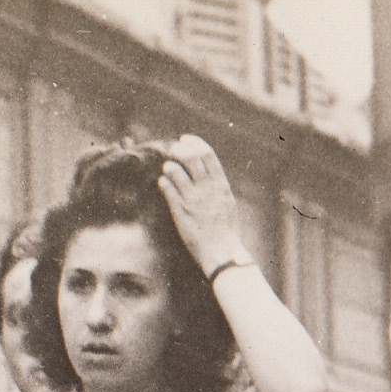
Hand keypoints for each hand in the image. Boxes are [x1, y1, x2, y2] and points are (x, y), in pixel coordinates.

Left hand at [158, 136, 250, 278]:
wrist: (222, 252)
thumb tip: (211, 174)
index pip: (207, 154)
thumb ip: (219, 187)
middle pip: (191, 158)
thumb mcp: (228, 203)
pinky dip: (164, 182)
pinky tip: (162, 182)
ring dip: (169, 166)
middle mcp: (207, 189)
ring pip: (176, 172)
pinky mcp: (181, 212)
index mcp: (220, 185)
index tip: (185, 139)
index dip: (194, 142)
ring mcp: (193, 200)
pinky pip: (168, 190)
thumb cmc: (226, 231)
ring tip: (167, 168)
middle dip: (178, 149)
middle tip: (171, 149)